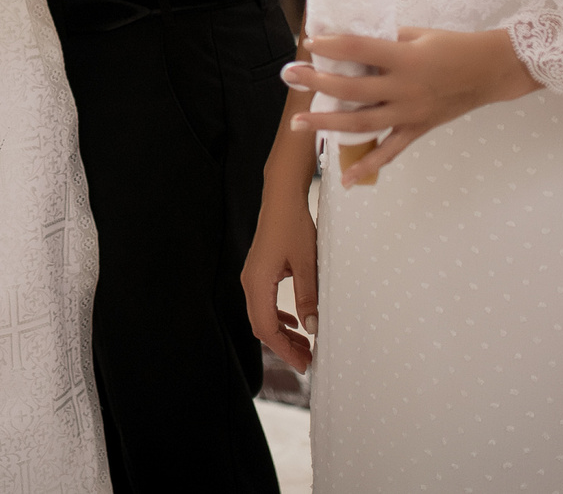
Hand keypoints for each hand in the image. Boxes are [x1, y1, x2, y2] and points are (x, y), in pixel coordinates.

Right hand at [241, 174, 319, 374]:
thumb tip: (313, 329)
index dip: (284, 350)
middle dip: (284, 346)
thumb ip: (308, 297)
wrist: (282, 197)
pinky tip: (295, 322)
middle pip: (261, 326)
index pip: (266, 328)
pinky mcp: (259, 272)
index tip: (304, 364)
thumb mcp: (307, 264)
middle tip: (308, 360)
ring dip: (282, 333)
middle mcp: (250, 282)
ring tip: (305, 346)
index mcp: (257, 282)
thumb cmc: (294, 226)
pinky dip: (279, 318)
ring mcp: (253, 277)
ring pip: (263, 316)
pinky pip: (265, 303)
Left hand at [286, 27, 539, 184]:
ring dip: (328, 122)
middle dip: (318, 81)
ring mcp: (411, 114)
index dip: (332, 45)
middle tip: (290, 75)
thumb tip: (348, 42)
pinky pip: (390, 151)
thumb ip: (384, 40)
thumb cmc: (453, 45)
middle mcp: (405, 89)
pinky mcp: (418, 130)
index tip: (309, 42)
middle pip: (353, 88)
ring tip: (299, 123)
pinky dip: (368, 165)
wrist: (491, 70)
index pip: (360, 49)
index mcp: (406, 58)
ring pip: (363, 122)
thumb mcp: (418, 34)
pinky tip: (346, 178)